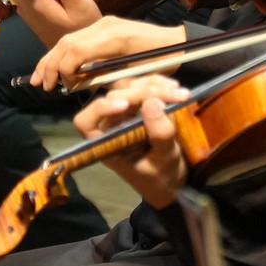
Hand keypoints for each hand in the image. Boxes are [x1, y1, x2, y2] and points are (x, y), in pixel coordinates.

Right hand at [28, 17, 186, 90]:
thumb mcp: (135, 77)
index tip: (64, 88)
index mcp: (113, 38)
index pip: (76, 52)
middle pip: (67, 43)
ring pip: (69, 38)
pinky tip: (55, 64)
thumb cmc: (163, 64)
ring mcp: (105, 22)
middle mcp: (105, 25)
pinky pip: (79, 37)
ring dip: (52, 57)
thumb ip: (104, 78)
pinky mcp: (106, 25)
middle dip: (50, 65)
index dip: (64, 72)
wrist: (180, 44)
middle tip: (41, 85)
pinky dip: (64, 51)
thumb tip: (78, 83)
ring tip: (40, 77)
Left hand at [71, 74, 192, 206]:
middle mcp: (111, 125)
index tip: (124, 105)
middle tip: (173, 95)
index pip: (86, 122)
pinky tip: (176, 88)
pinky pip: (143, 87)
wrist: (172, 181)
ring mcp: (124, 114)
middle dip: (143, 92)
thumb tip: (153, 102)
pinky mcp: (139, 107)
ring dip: (154, 85)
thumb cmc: (161, 178)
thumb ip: (159, 135)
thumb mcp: (164, 160)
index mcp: (107, 144)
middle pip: (115, 96)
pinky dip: (159, 84)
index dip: (100, 109)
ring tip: (179, 92)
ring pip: (129, 87)